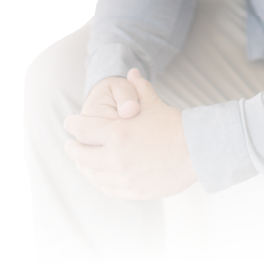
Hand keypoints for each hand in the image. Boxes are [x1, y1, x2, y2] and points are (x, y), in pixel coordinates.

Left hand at [64, 68, 197, 198]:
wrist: (195, 151)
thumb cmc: (174, 125)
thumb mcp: (153, 104)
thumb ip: (138, 88)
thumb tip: (131, 72)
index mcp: (117, 133)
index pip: (84, 128)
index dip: (72, 124)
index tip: (68, 123)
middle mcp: (115, 157)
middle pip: (81, 155)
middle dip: (73, 149)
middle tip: (70, 145)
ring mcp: (122, 177)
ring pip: (91, 174)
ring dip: (83, 166)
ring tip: (82, 162)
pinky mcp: (131, 191)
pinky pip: (106, 187)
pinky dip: (98, 180)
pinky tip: (98, 175)